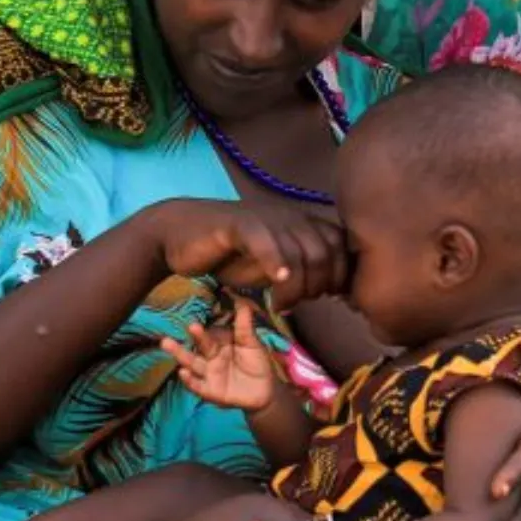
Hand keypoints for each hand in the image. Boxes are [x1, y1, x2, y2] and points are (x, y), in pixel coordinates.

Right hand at [149, 201, 348, 304]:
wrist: (180, 236)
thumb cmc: (230, 254)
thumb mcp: (274, 267)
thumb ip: (303, 272)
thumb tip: (336, 289)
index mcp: (302, 224)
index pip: (340, 246)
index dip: (339, 275)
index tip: (326, 299)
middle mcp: (290, 216)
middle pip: (325, 253)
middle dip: (318, 286)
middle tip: (296, 304)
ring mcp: (265, 217)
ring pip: (300, 252)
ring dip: (296, 286)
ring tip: (280, 304)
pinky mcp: (239, 223)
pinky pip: (265, 241)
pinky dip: (276, 262)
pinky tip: (276, 280)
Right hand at [161, 299, 279, 411]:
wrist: (265, 391)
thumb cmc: (256, 363)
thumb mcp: (252, 343)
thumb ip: (244, 324)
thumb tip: (242, 299)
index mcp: (220, 343)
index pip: (209, 332)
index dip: (204, 325)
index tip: (199, 314)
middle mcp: (211, 356)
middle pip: (199, 345)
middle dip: (192, 336)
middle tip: (189, 325)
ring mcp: (209, 373)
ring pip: (192, 363)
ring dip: (180, 354)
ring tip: (166, 343)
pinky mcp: (210, 391)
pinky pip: (198, 386)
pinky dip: (189, 380)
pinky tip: (182, 373)